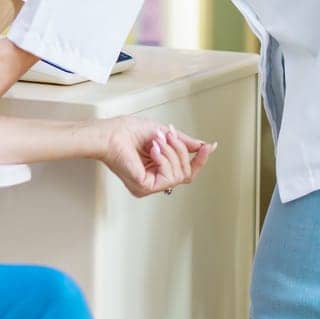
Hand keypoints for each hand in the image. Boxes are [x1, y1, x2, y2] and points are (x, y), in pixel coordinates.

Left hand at [99, 118, 215, 197]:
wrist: (110, 133)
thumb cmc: (126, 132)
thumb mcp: (162, 133)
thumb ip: (182, 142)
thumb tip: (202, 145)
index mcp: (157, 169)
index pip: (185, 171)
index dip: (200, 159)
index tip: (209, 146)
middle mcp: (153, 180)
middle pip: (187, 173)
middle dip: (181, 150)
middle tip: (170, 135)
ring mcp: (149, 186)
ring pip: (180, 174)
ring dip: (172, 152)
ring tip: (157, 140)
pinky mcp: (144, 187)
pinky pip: (168, 176)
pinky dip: (164, 159)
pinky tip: (153, 149)